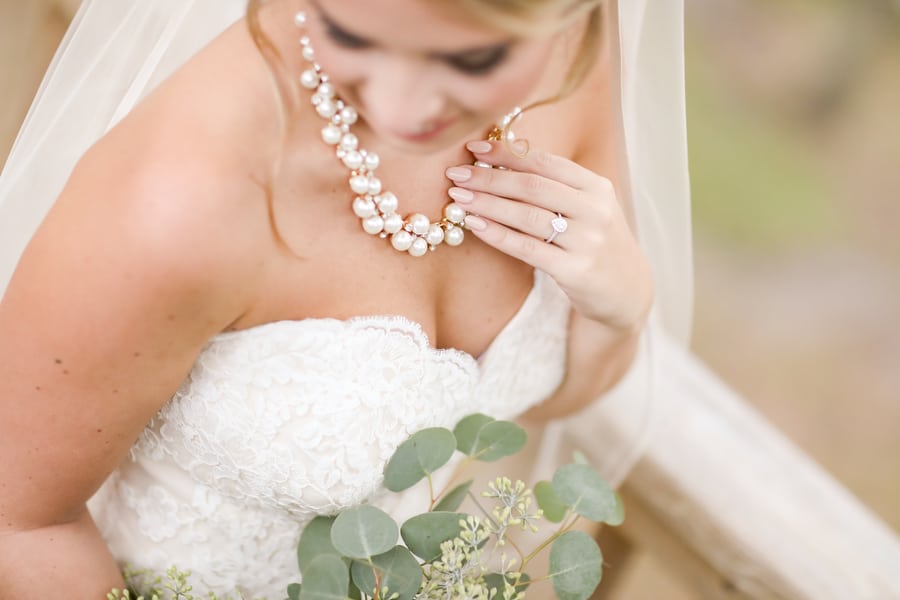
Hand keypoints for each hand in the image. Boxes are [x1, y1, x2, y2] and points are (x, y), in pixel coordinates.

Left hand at [445, 139, 652, 332]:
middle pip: (532, 187)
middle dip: (489, 178)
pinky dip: (498, 235)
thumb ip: (554, 187)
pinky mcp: (575, 271)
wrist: (626, 290)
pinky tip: (475, 226)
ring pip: (527, 216)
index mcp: (596, 187)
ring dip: (488, 204)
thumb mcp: (587, 208)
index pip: (545, 163)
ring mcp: (587, 241)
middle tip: (455, 174)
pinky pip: (528, 249)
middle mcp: (595, 210)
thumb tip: (498, 163)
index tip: (473, 149)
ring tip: (458, 198)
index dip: (506, 154)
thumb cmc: (594, 242)